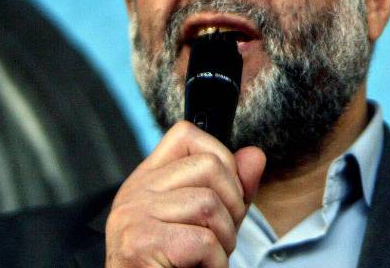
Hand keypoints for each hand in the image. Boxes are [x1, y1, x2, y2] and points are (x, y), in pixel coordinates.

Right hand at [105, 121, 265, 267]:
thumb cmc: (176, 264)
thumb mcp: (210, 221)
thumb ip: (232, 188)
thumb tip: (255, 155)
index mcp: (148, 180)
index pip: (186, 134)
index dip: (220, 156)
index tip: (226, 191)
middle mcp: (134, 192)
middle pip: (208, 165)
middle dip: (232, 204)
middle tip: (221, 236)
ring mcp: (134, 216)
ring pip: (208, 204)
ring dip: (224, 239)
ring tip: (210, 256)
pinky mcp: (141, 243)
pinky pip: (202, 241)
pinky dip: (216, 262)